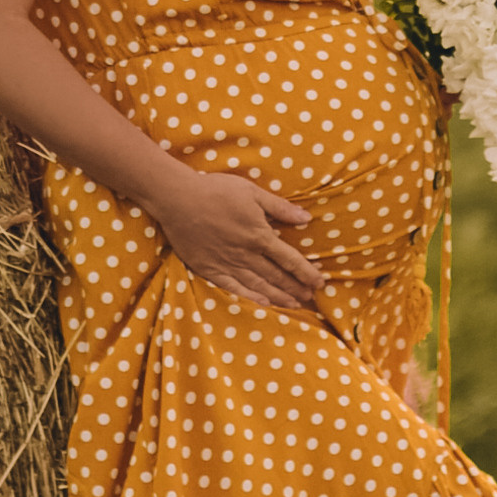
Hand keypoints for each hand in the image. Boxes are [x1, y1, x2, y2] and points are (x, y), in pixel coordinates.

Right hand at [149, 168, 324, 314]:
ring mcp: (227, 263)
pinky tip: (262, 303)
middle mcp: (246, 254)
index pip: (290, 259)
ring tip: (294, 305)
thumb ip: (279, 208)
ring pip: (258, 285)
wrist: (177, 198)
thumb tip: (306, 218)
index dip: (306, 272)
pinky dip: (249, 297)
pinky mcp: (209, 268)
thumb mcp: (252, 192)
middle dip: (296, 288)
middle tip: (310, 298)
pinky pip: (233, 287)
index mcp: (259, 235)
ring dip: (278, 296)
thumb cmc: (215, 190)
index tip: (319, 282)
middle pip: (276, 276)